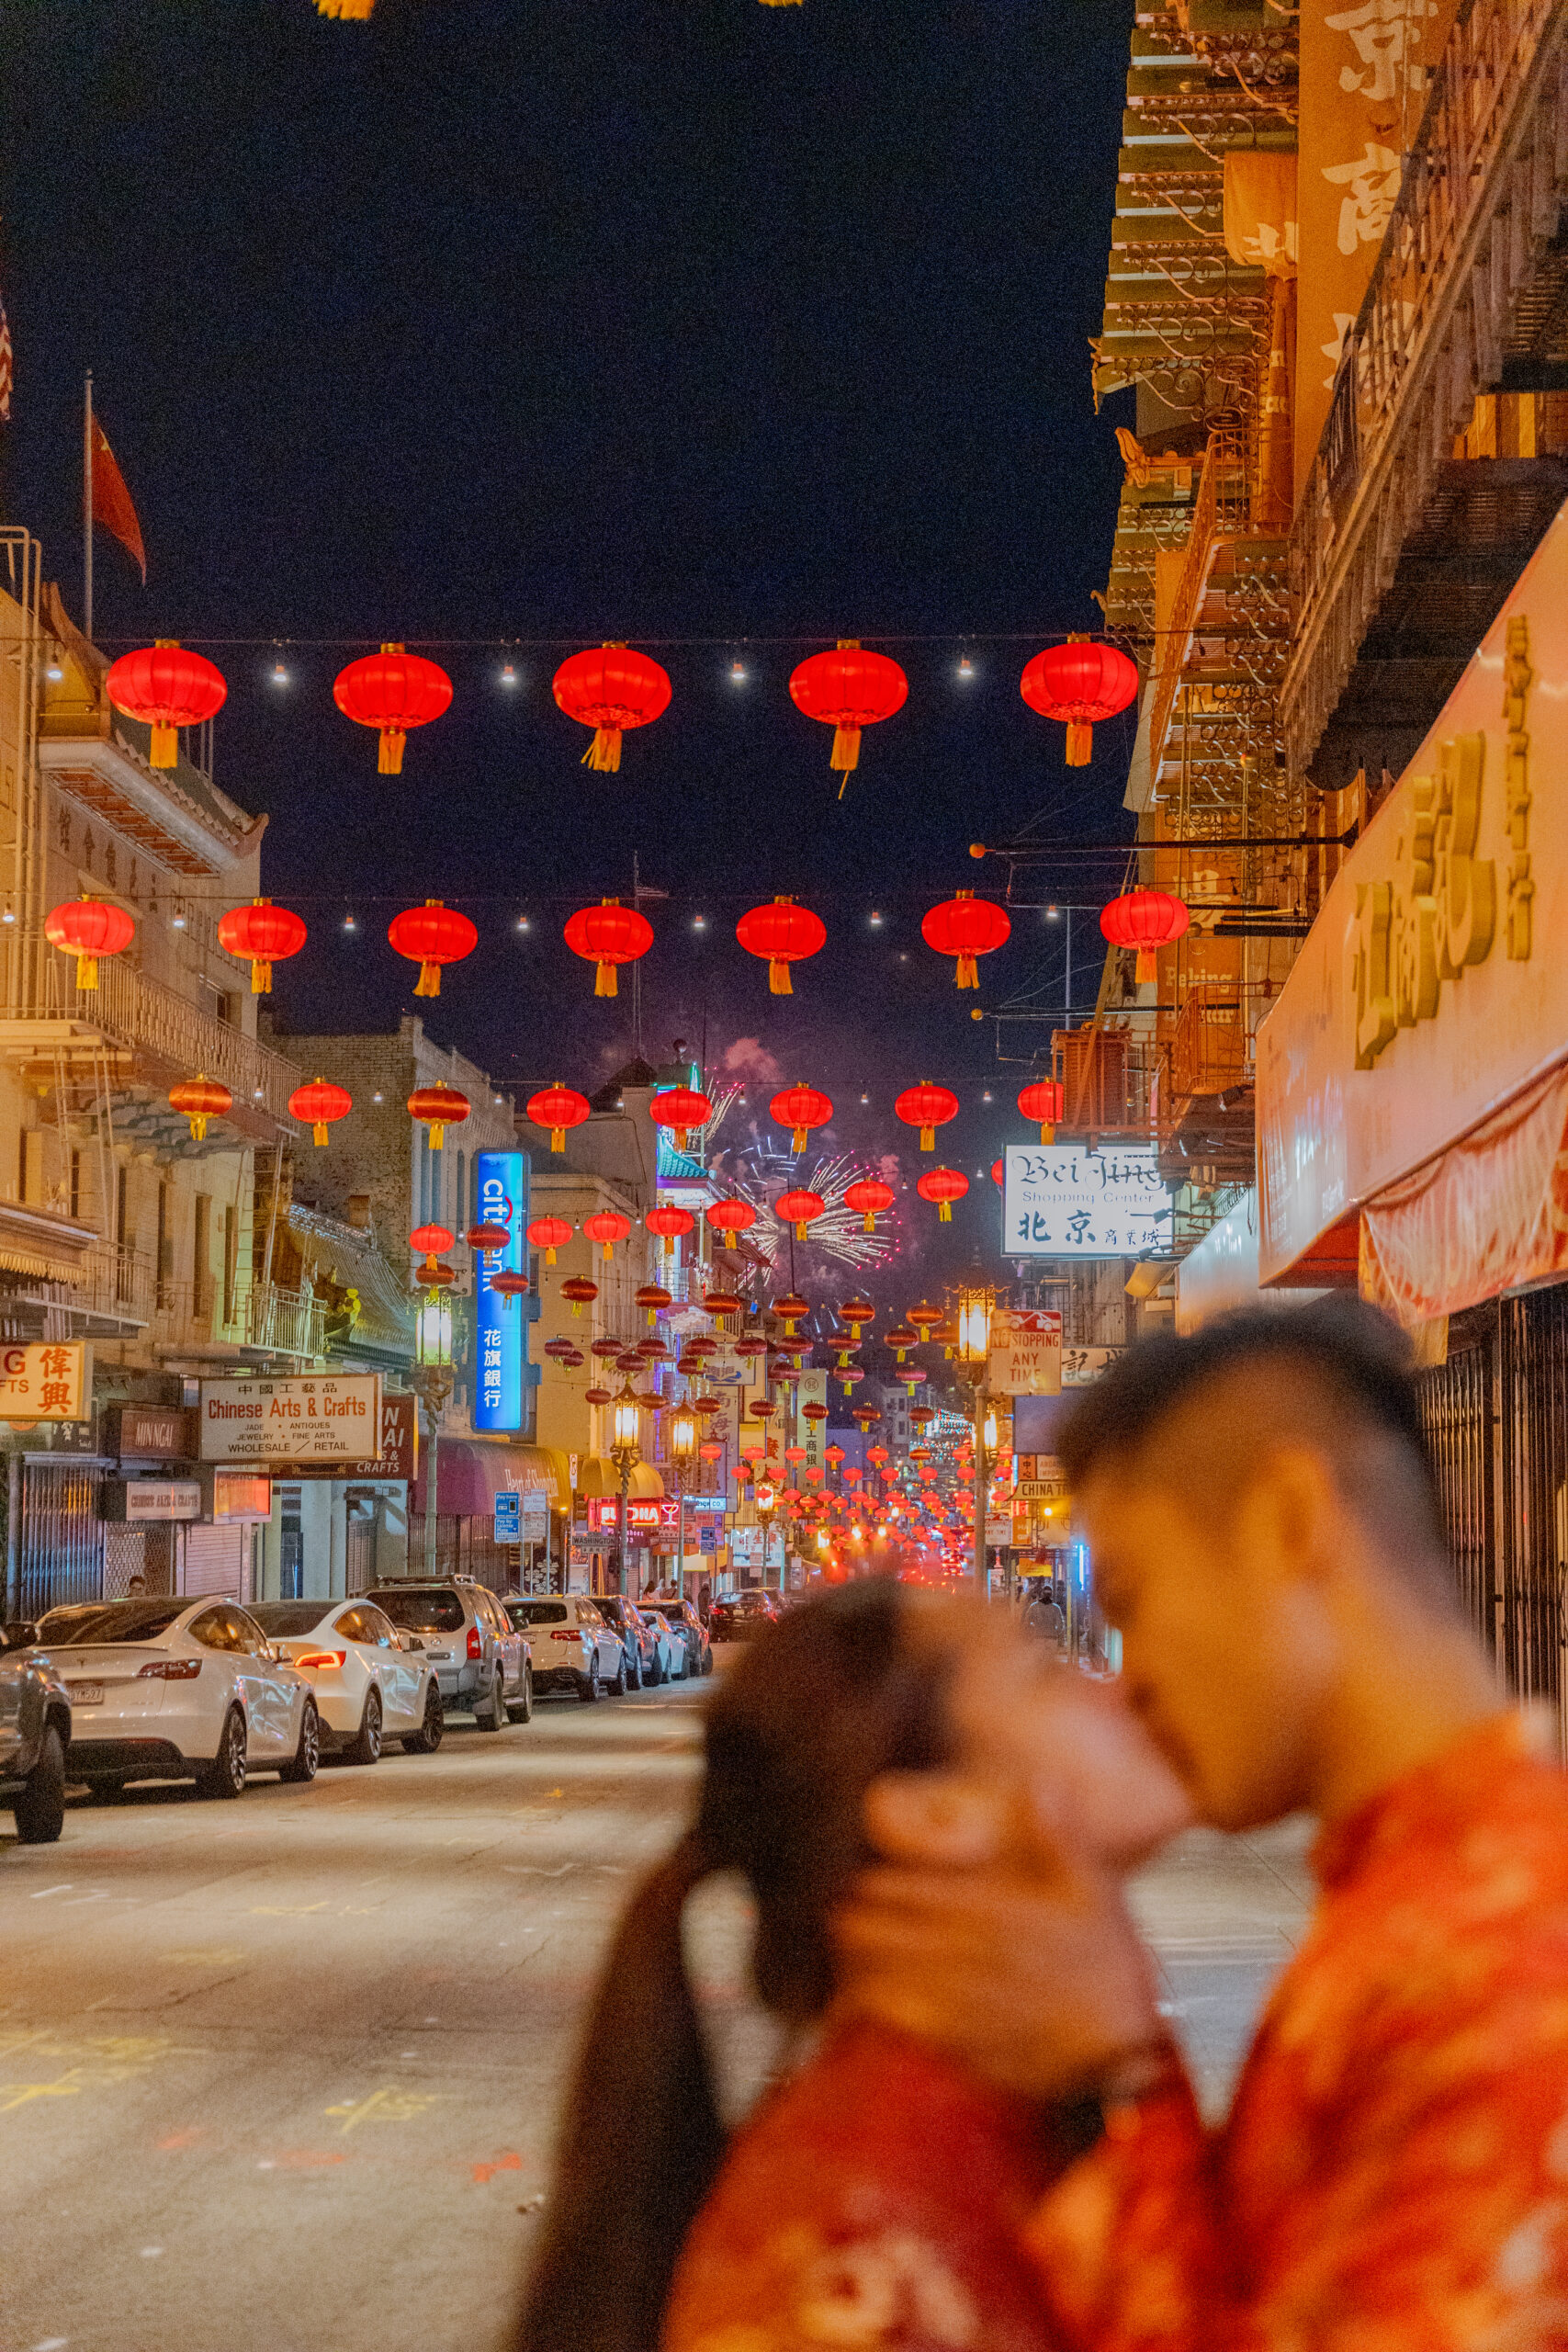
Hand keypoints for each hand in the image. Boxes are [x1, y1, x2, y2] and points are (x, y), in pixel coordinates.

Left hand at [833, 1790, 1164, 2102]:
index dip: (875, 1885)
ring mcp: (966, 2002)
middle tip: (831, 1910)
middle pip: (888, 1933)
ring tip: (838, 1949)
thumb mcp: (1090, 1883)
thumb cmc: (1107, 1956)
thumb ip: (1058, 1833)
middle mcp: (972, 1954)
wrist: (1126, 2033)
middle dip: (854, 1921)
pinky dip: (879, 2012)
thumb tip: (1040, 1785)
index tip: (851, 1876)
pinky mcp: (968, 2043)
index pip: (914, 1891)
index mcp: (994, 1910)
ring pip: (889, 1977)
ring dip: (856, 1963)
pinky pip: (909, 2025)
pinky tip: (856, 2002)